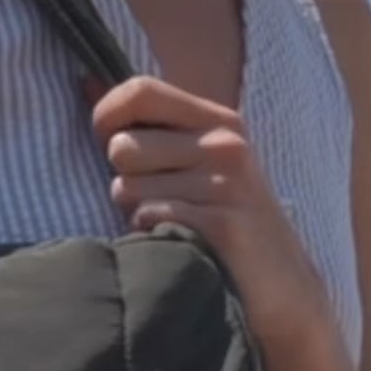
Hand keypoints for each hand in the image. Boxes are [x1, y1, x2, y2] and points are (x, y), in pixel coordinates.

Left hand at [91, 75, 324, 349]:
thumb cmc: (226, 219)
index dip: (106, 115)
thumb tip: (86, 83)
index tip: (108, 142)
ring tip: (169, 223)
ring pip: (127, 187)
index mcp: (218, 120)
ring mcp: (225, 183)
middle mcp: (225, 143)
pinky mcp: (221, 224)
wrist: (283, 287)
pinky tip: (177, 241)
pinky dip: (150, 235)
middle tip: (155, 199)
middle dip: (123, 180)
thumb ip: (145, 123)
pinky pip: (148, 218)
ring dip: (135, 212)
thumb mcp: (197, 161)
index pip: (139, 90)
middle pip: (122, 146)